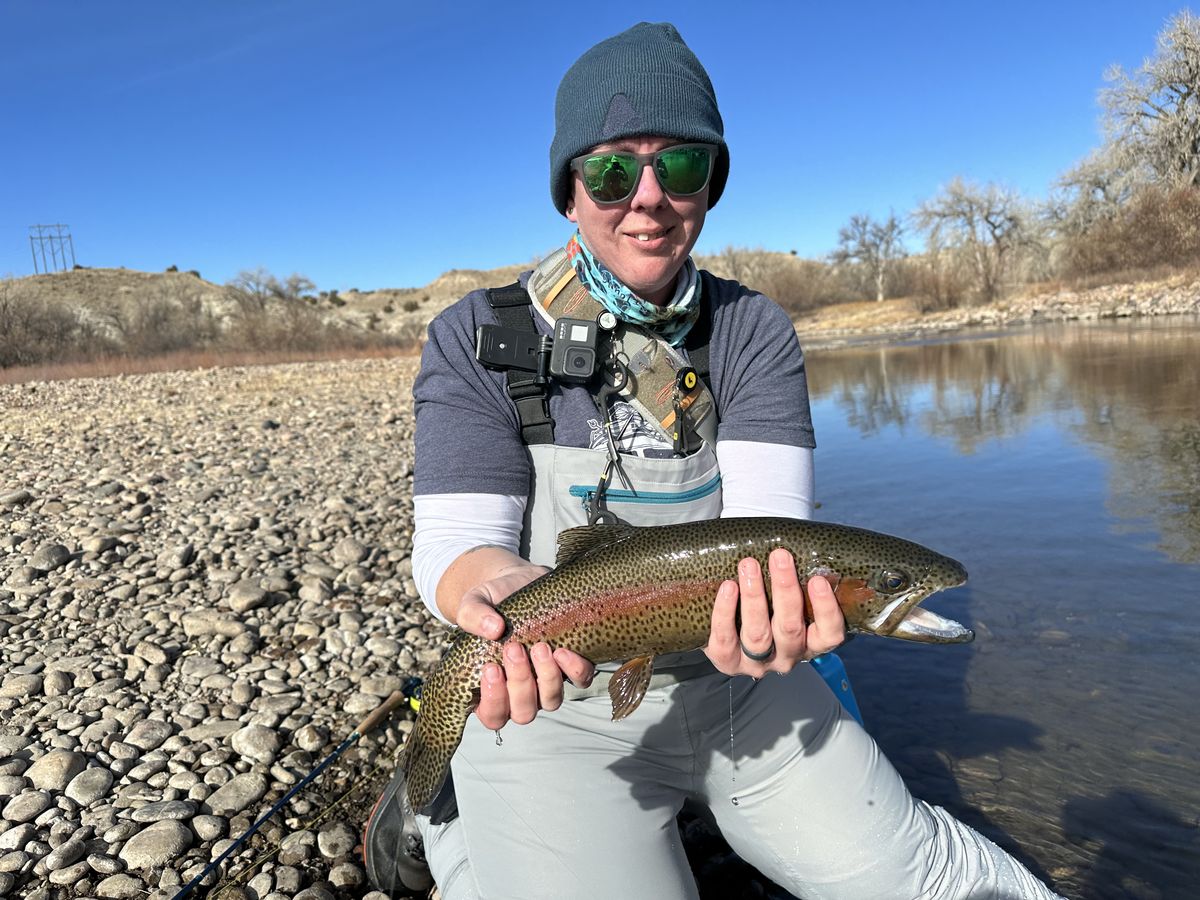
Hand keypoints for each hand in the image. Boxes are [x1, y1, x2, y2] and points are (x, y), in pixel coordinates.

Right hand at [455, 565, 595, 729]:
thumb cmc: (491, 602)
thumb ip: (472, 616)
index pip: (492, 716)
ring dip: (547, 678)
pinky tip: (563, 650)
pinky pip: (580, 680)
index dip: (494, 701)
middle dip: (520, 684)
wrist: (518, 582)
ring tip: (540, 647)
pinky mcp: (571, 665)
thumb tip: (494, 629)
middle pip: (524, 712)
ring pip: (552, 701)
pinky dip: (574, 670)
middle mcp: (520, 692)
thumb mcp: (473, 603)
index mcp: (491, 687)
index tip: (491, 668)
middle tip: (514, 649)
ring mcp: (547, 681)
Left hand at [704, 548, 845, 676]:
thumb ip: (797, 581)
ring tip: (749, 565)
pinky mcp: (728, 662)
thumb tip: (797, 545)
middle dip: (785, 590)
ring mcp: (757, 664)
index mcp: (811, 643)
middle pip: (790, 629)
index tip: (818, 579)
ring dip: (754, 596)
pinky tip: (728, 587)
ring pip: (758, 635)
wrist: (730, 625)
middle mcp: (787, 657)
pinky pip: (725, 640)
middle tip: (779, 556)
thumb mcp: (788, 597)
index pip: (830, 634)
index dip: (826, 609)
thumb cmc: (768, 601)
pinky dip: (726, 612)